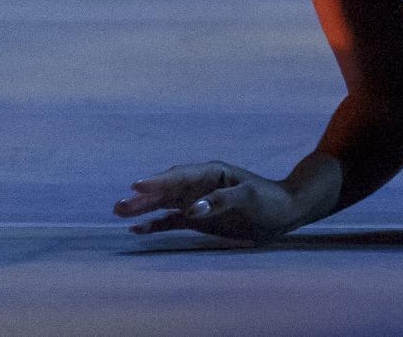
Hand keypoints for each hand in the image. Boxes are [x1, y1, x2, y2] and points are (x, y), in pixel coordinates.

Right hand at [113, 161, 305, 241]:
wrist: (284, 211)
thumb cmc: (270, 201)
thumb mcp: (249, 199)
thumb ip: (221, 202)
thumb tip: (192, 210)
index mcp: (213, 173)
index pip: (180, 176)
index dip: (158, 181)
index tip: (136, 185)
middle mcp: (201, 184)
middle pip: (167, 189)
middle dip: (144, 197)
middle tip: (119, 205)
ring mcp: (198, 201)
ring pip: (165, 203)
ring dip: (144, 208)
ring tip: (118, 212)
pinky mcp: (199, 218)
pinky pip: (172, 220)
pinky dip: (155, 224)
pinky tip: (137, 229)